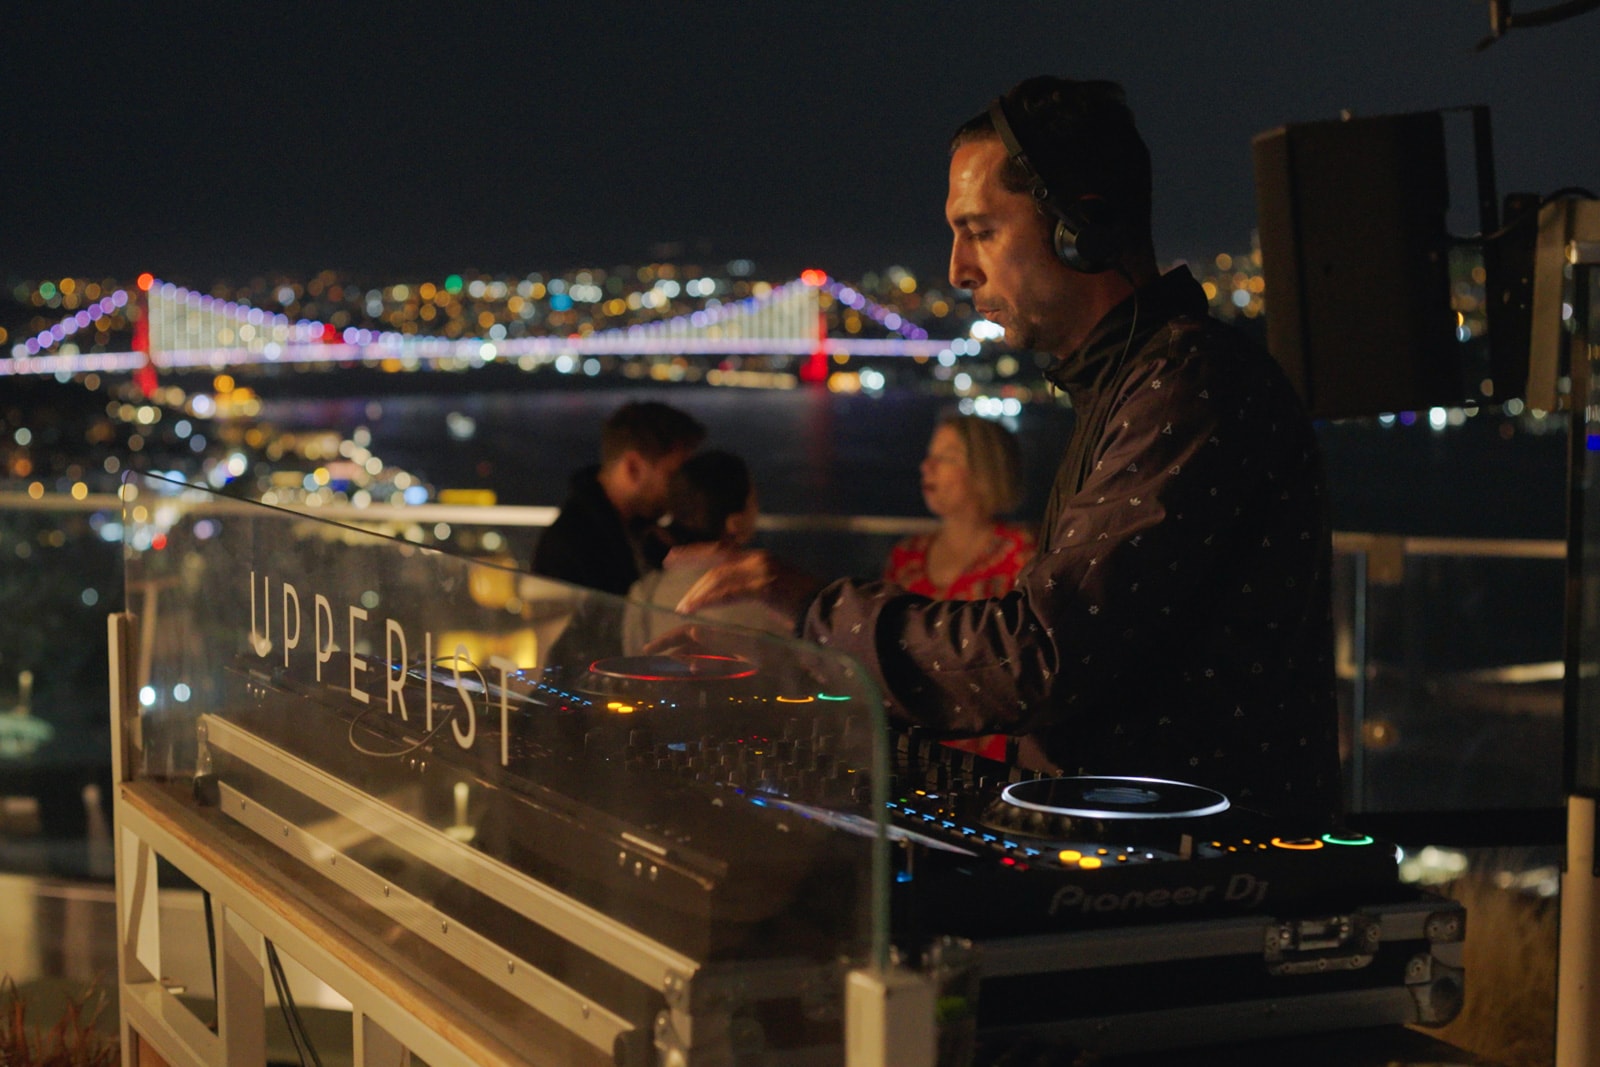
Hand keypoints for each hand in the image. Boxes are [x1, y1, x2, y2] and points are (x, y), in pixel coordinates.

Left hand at [673, 546, 821, 623]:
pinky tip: (693, 609)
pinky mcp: (765, 586)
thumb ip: (756, 587)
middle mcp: (760, 558)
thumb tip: (739, 594)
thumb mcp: (777, 590)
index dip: (696, 552)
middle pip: (716, 558)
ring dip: (697, 592)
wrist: (832, 610)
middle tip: (667, 566)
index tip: (673, 556)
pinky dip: (708, 600)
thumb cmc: (807, 606)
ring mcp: (763, 570)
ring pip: (719, 577)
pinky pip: (728, 592)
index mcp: (762, 558)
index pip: (722, 550)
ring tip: (681, 607)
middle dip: (689, 561)